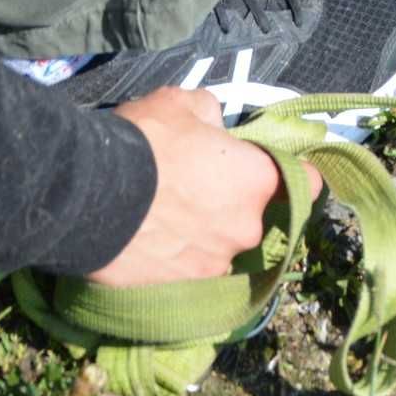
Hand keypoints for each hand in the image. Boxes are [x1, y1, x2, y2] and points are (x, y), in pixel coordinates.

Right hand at [88, 87, 305, 287]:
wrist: (87, 195)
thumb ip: (212, 115)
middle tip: (190, 190)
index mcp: (258, 180)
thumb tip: (215, 129)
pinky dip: (172, 262)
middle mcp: (247, 228)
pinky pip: (185, 272)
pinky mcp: (179, 291)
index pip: (308, 184)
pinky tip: (146, 246)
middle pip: (251, 216)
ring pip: (218, 247)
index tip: (270, 173)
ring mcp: (214, 264)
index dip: (294, 177)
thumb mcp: (181, 105)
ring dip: (199, 236)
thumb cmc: (145, 142)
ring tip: (160, 221)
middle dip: (228, 204)